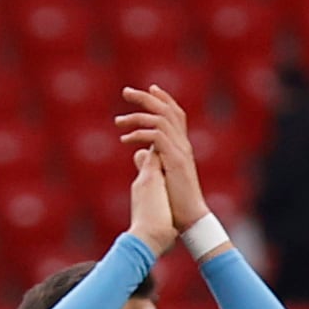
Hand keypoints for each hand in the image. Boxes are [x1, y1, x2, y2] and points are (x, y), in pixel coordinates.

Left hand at [118, 85, 209, 237]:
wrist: (190, 220)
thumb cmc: (176, 203)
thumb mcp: (160, 177)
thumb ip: (149, 161)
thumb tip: (137, 153)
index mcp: (181, 148)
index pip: (175, 115)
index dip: (164, 99)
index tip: (149, 88)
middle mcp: (183, 146)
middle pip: (167, 111)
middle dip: (146, 98)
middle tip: (125, 92)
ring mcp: (181, 152)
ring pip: (160, 120)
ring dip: (137, 116)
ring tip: (118, 122)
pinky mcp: (176, 161)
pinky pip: (157, 137)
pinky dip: (140, 135)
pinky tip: (125, 139)